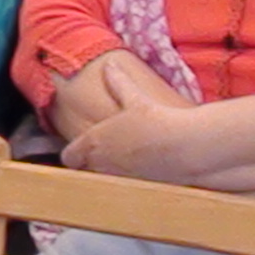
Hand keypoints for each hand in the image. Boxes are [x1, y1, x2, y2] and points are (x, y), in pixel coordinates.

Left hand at [59, 66, 202, 181]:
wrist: (185, 148)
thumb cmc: (157, 122)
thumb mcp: (135, 98)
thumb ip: (118, 82)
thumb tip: (110, 65)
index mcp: (94, 142)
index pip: (69, 157)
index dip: (74, 153)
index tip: (81, 147)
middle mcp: (101, 164)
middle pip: (85, 170)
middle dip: (90, 164)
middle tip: (105, 152)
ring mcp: (118, 179)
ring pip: (103, 180)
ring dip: (109, 173)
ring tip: (126, 161)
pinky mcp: (136, 189)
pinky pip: (124, 188)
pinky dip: (128, 183)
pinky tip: (143, 170)